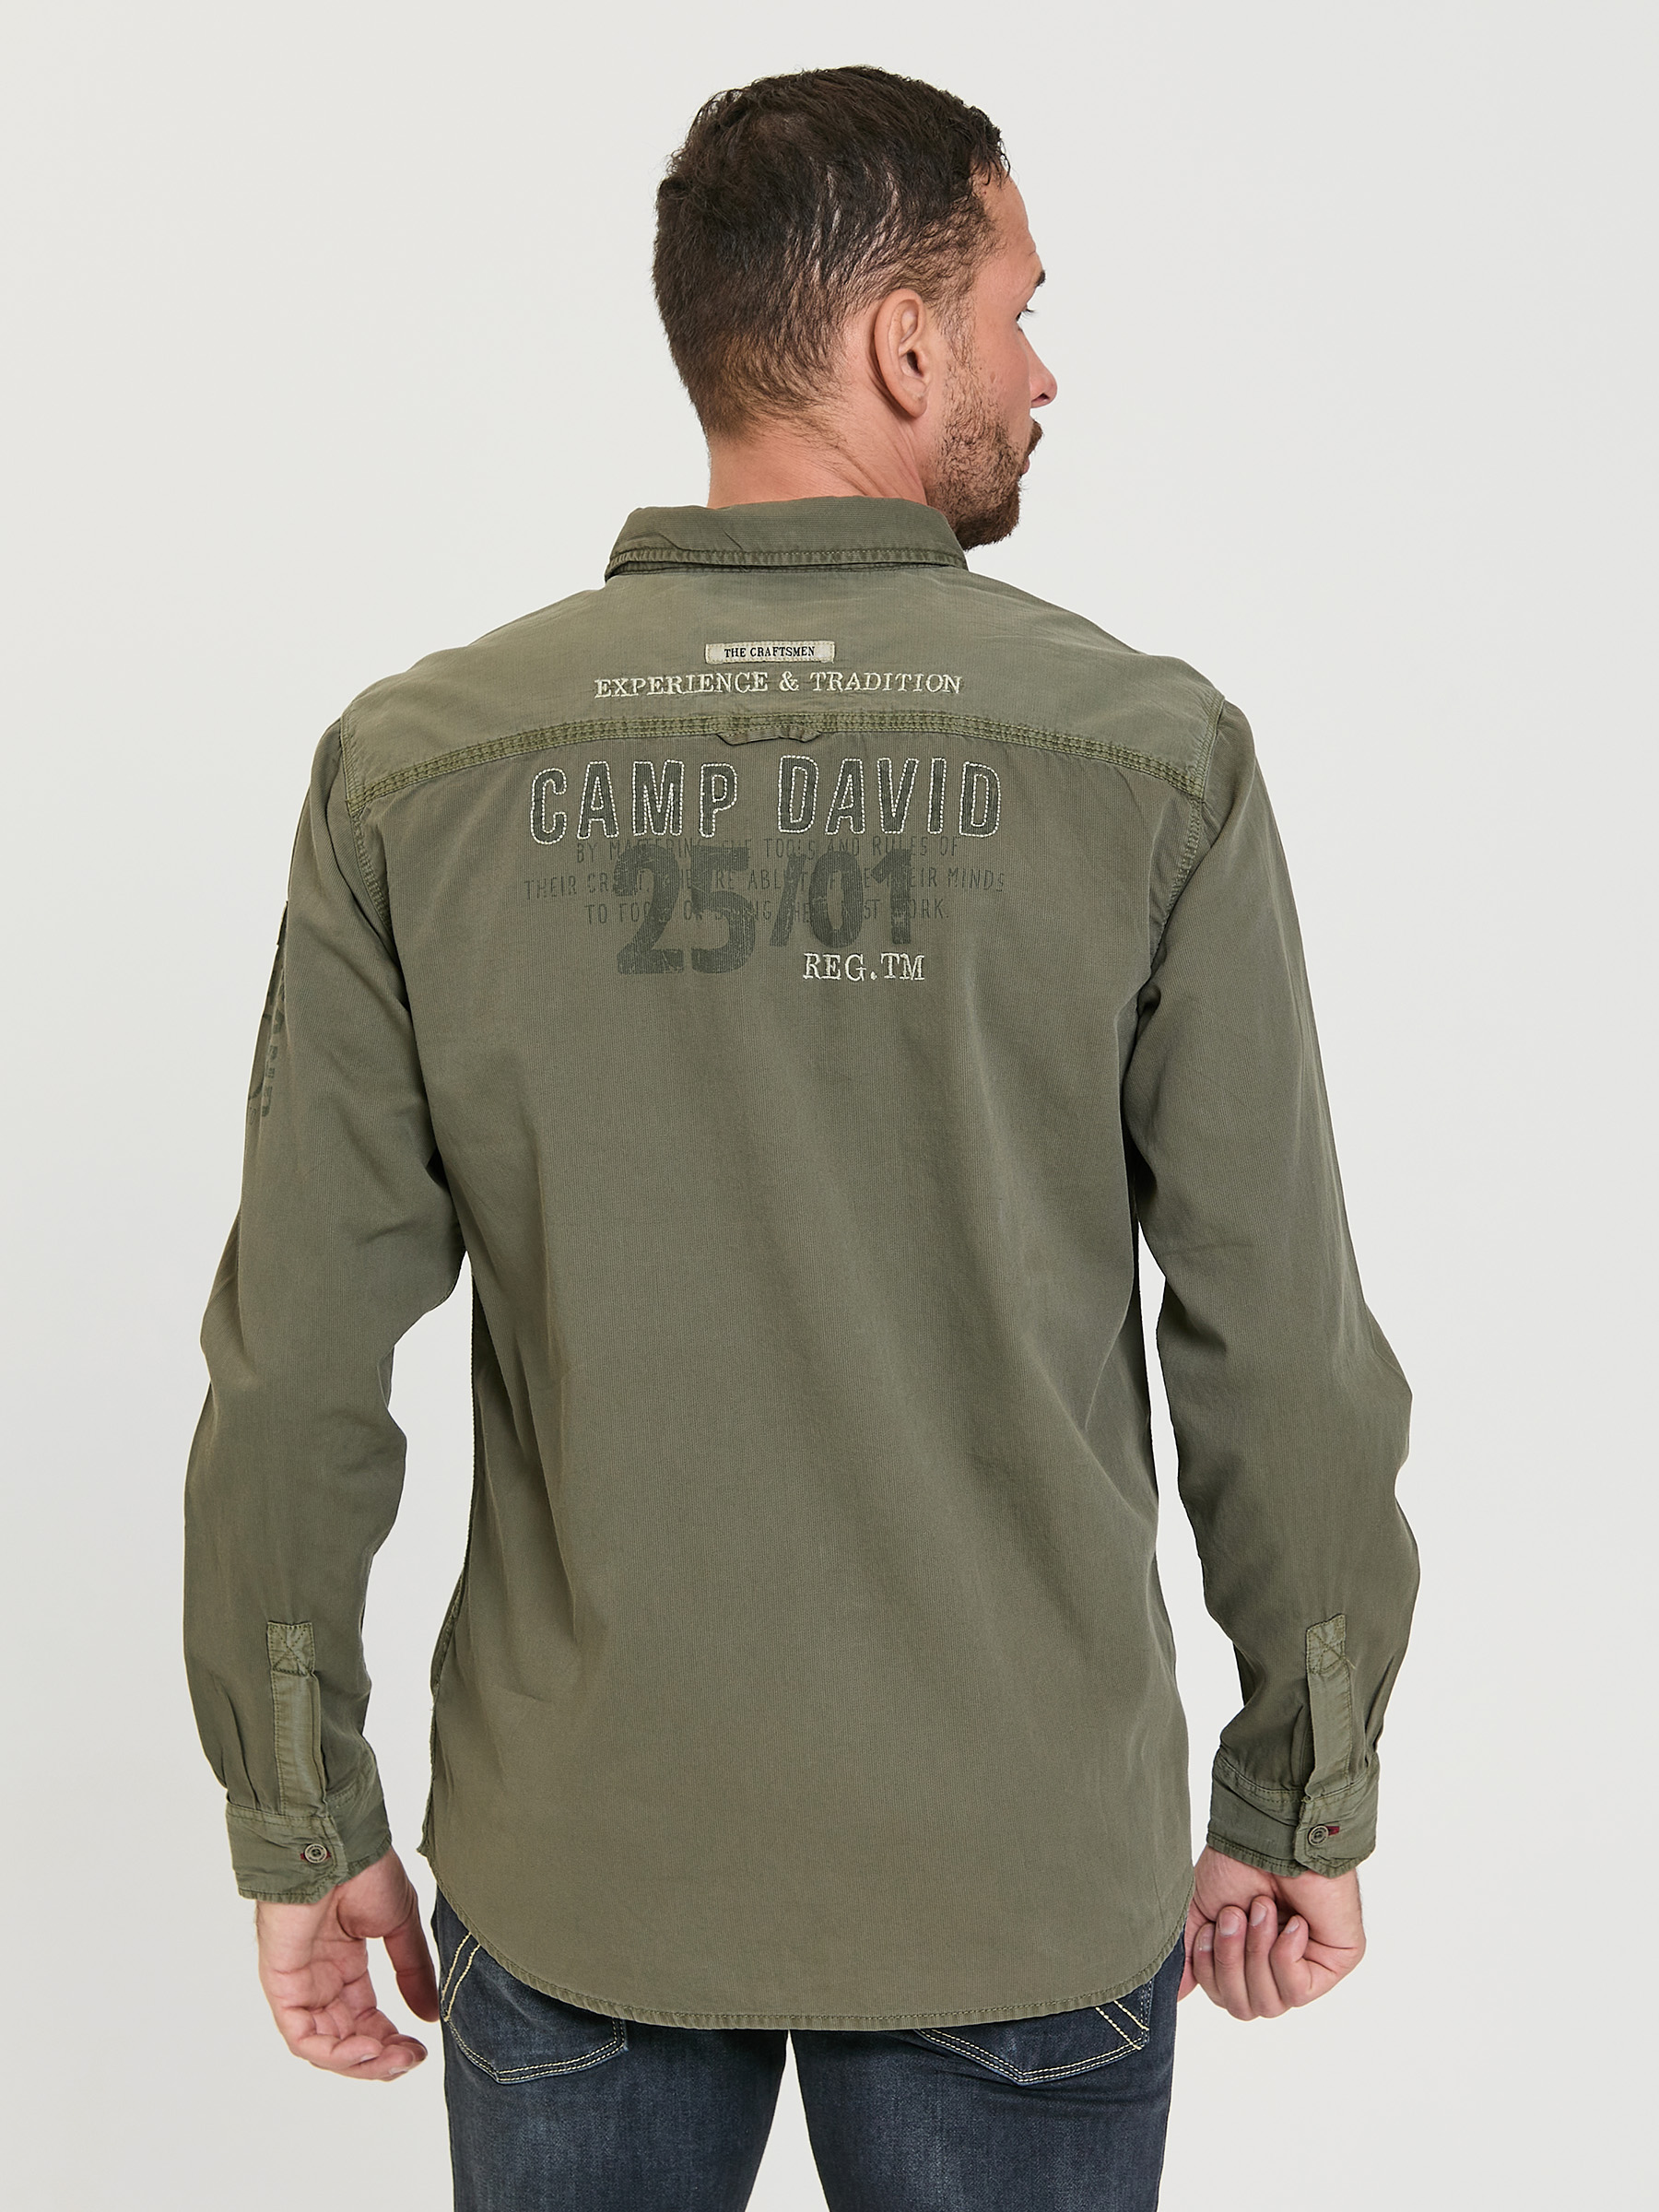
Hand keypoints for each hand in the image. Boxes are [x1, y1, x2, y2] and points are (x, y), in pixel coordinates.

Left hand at [255, 1847, 439, 2078]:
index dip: (391, 2041)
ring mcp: (299, 1984)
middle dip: (380, 2059)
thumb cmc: (366, 1870)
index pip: (365, 2020)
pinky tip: (370, 2048)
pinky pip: (302, 2037)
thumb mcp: (400, 1925)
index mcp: (344, 1965)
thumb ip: (412, 1972)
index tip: (421, 2049)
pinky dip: (335, 2053)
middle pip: (345, 2040)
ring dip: (361, 2062)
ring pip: (324, 2047)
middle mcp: (319, 1980)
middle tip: (412, 2060)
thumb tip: (430, 2017)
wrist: (338, 1844)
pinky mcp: (282, 1985)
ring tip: (396, 2059)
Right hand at [1178, 1844, 1364, 2018]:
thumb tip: (1175, 1994)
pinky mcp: (1336, 1961)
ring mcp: (1309, 1965)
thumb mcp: (1202, 1910)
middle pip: (1245, 2008)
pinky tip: (1291, 1920)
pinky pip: (1298, 1991)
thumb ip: (1189, 1954)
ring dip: (1256, 1951)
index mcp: (1250, 1957)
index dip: (1211, 1972)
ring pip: (1271, 2003)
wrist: (1272, 1835)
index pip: (1226, 1999)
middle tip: (1234, 1915)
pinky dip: (1283, 1954)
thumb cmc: (1239, 1862)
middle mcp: (1279, 1966)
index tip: (1210, 1929)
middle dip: (1231, 1962)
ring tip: (1262, 1908)